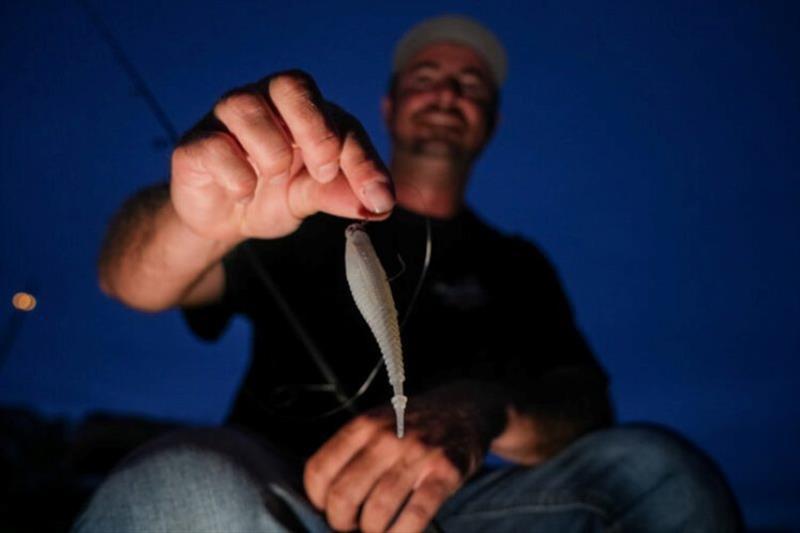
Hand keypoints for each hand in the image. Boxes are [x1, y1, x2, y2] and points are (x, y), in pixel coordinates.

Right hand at [170, 70, 393, 243]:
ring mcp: (226, 118)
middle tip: (323, 172)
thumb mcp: (314, 196)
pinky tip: (244, 192)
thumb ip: (344, 194)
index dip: (361, 157)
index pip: (337, 117)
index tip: (378, 197)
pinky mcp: (195, 144)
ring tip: (273, 180)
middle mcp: (265, 101)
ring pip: (246, 107)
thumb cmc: (274, 196)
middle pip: (291, 84)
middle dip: (316, 131)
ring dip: (272, 153)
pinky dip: (238, 175)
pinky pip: (215, 145)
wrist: (225, 221)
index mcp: (302, 110)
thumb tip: (382, 205)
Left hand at [304, 384, 506, 531]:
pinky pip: (414, 515)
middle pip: (344, 495)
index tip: (327, 508)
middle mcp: (387, 437)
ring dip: (372, 531)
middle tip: (352, 525)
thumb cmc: (413, 425)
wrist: (465, 408)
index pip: (319, 469)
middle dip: (342, 522)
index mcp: (364, 425)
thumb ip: (352, 451)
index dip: (317, 499)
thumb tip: (325, 497)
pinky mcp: (445, 472)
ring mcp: (417, 454)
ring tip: (376, 530)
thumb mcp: (378, 422)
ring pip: (377, 510)